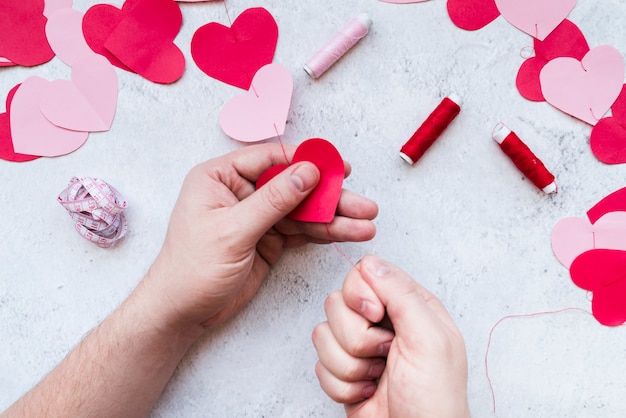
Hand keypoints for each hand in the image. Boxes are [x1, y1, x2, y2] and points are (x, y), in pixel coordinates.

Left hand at [145, 143, 377, 330]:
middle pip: (293, 185)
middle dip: (329, 196)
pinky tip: (349, 233)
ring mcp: (257, 216)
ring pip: (302, 210)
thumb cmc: (192, 268)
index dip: (307, 161)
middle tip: (362, 203)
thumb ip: (273, 200)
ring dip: (334, 217)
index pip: (270, 159)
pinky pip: (301, 231)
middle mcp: (241, 192)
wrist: (182, 312)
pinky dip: (324, 233)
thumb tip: (308, 172)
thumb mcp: (233, 230)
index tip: (338, 167)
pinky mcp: (268, 239)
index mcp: (221, 178)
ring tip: (366, 223)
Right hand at [312, 255, 468, 417]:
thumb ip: (402, 295)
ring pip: (323, 333)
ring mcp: (361, 347)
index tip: (375, 317)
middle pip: (338, 303)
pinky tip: (367, 392)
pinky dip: (342, 384)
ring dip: (349, 365)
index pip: (364, 274)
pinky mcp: (344, 371)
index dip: (361, 294)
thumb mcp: (429, 340)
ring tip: (376, 377)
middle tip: (383, 355)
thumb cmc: (434, 400)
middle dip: (356, 336)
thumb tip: (371, 262)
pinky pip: (319, 364)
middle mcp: (383, 322)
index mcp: (408, 305)